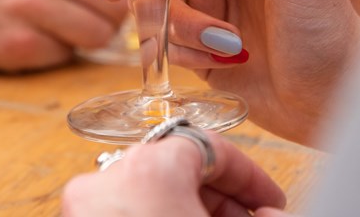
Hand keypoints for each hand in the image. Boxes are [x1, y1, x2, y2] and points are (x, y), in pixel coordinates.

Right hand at [0, 0, 127, 70]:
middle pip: (117, 2)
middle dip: (110, 13)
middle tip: (88, 11)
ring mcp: (25, 4)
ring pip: (100, 33)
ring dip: (89, 36)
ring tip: (63, 24)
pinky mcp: (16, 44)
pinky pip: (69, 55)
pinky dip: (59, 51)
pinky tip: (33, 36)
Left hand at [62, 130, 286, 215]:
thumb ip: (263, 215)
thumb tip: (274, 214)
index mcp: (149, 169)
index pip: (212, 149)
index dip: (252, 177)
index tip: (271, 201)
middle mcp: (109, 177)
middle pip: (180, 167)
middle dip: (222, 195)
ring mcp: (85, 204)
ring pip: (153, 188)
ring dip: (193, 204)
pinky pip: (128, 206)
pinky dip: (159, 213)